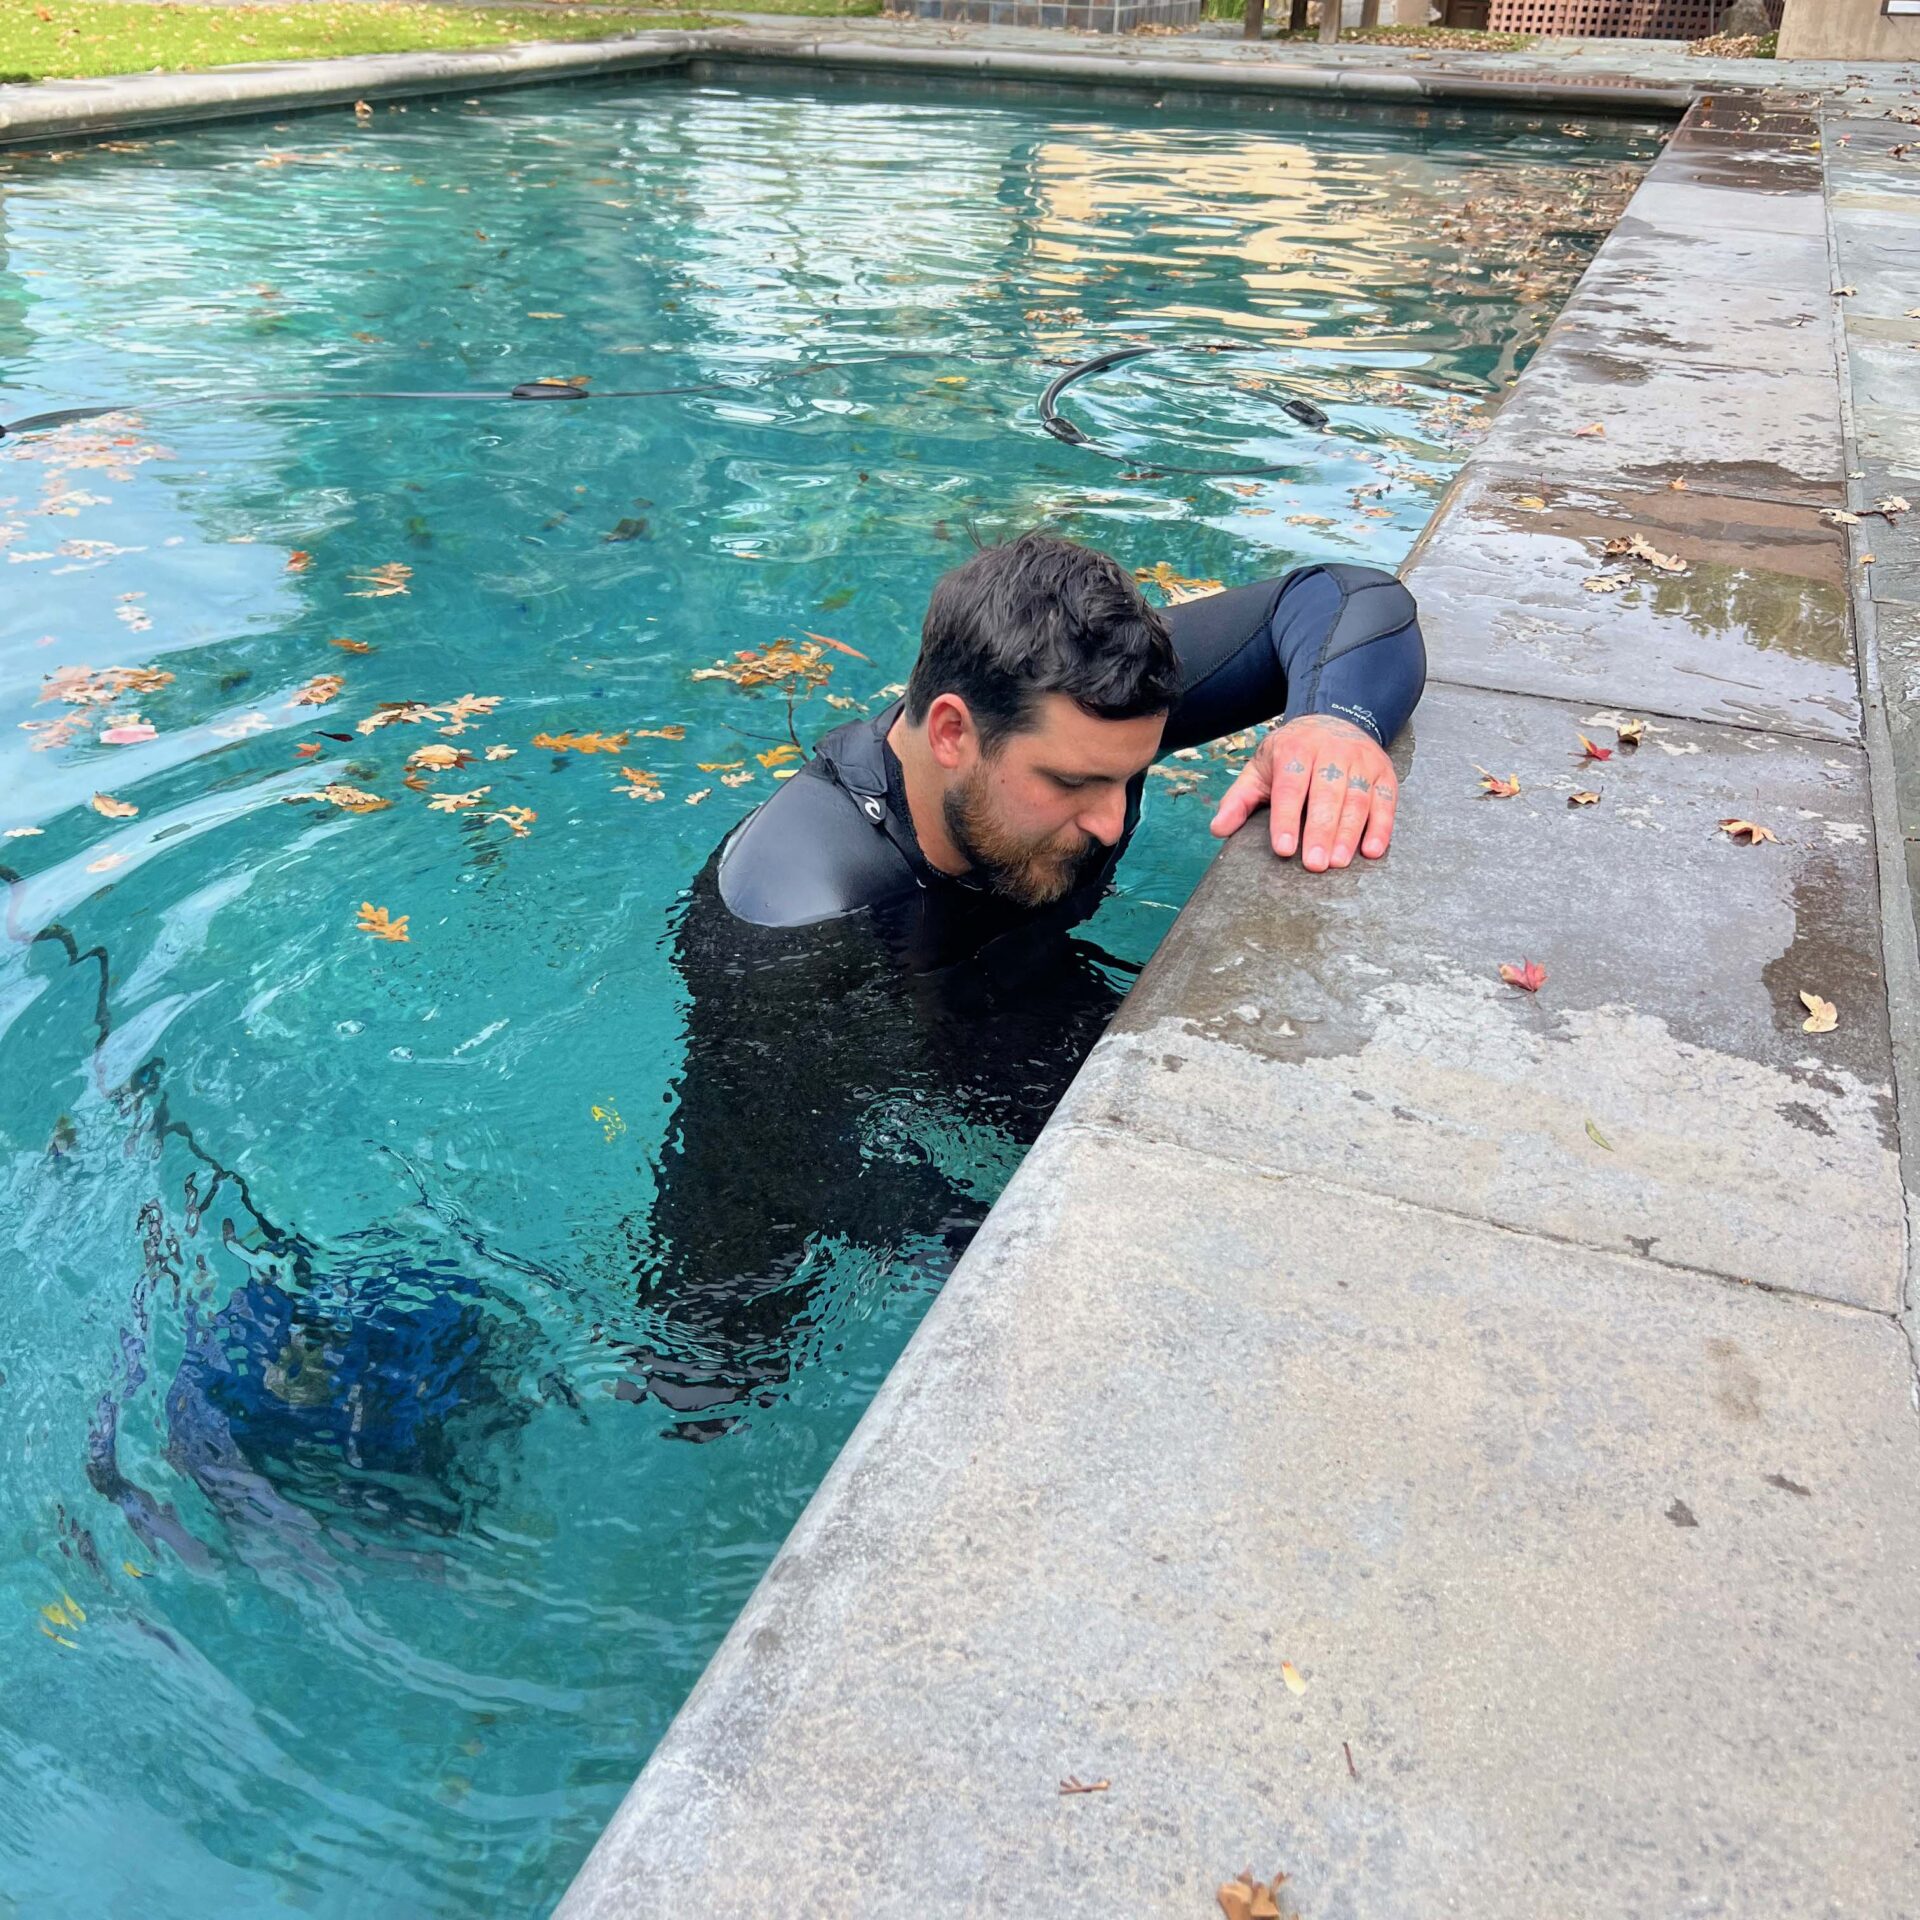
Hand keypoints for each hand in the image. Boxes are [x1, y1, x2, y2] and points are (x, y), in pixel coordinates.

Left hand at [1208, 715, 1397, 870]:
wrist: (1333, 720)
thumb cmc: (1291, 755)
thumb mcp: (1260, 770)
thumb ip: (1239, 799)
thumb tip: (1218, 829)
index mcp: (1295, 749)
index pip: (1290, 787)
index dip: (1287, 819)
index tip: (1284, 849)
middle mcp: (1330, 751)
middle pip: (1326, 794)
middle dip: (1320, 831)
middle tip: (1315, 864)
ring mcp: (1360, 760)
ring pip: (1357, 798)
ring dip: (1350, 833)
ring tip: (1339, 862)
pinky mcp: (1383, 772)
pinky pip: (1386, 801)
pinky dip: (1381, 827)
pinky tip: (1371, 850)